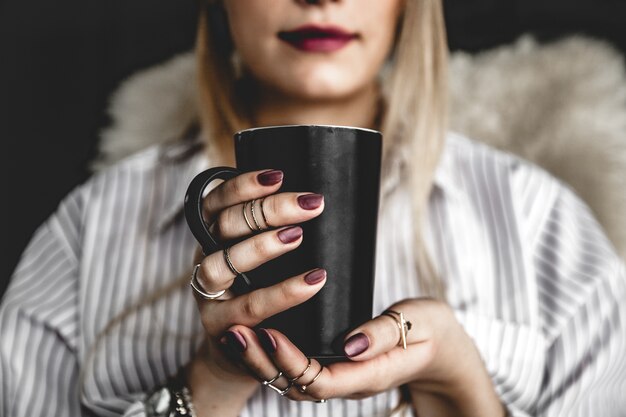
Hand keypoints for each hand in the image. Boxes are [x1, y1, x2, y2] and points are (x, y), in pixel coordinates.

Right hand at [186, 169, 326, 416]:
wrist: (241, 352)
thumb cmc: (259, 291)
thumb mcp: (261, 257)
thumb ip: (275, 230)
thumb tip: (317, 200)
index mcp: (212, 234)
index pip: (218, 200)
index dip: (244, 185)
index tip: (279, 174)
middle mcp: (203, 258)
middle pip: (225, 225)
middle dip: (268, 210)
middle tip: (311, 204)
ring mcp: (207, 294)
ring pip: (221, 264)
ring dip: (260, 246)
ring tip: (298, 236)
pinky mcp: (219, 325)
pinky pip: (248, 306)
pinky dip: (281, 293)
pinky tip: (312, 282)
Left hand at [230, 298, 504, 416]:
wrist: (443, 351)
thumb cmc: (432, 332)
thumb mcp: (418, 324)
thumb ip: (385, 334)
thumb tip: (351, 344)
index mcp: (369, 374)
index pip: (320, 379)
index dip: (290, 360)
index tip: (268, 331)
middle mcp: (350, 382)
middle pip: (297, 386)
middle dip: (263, 361)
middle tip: (236, 332)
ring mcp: (342, 377)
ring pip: (293, 381)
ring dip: (262, 360)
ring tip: (235, 333)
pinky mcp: (337, 366)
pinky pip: (300, 370)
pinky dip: (275, 356)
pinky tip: (257, 333)